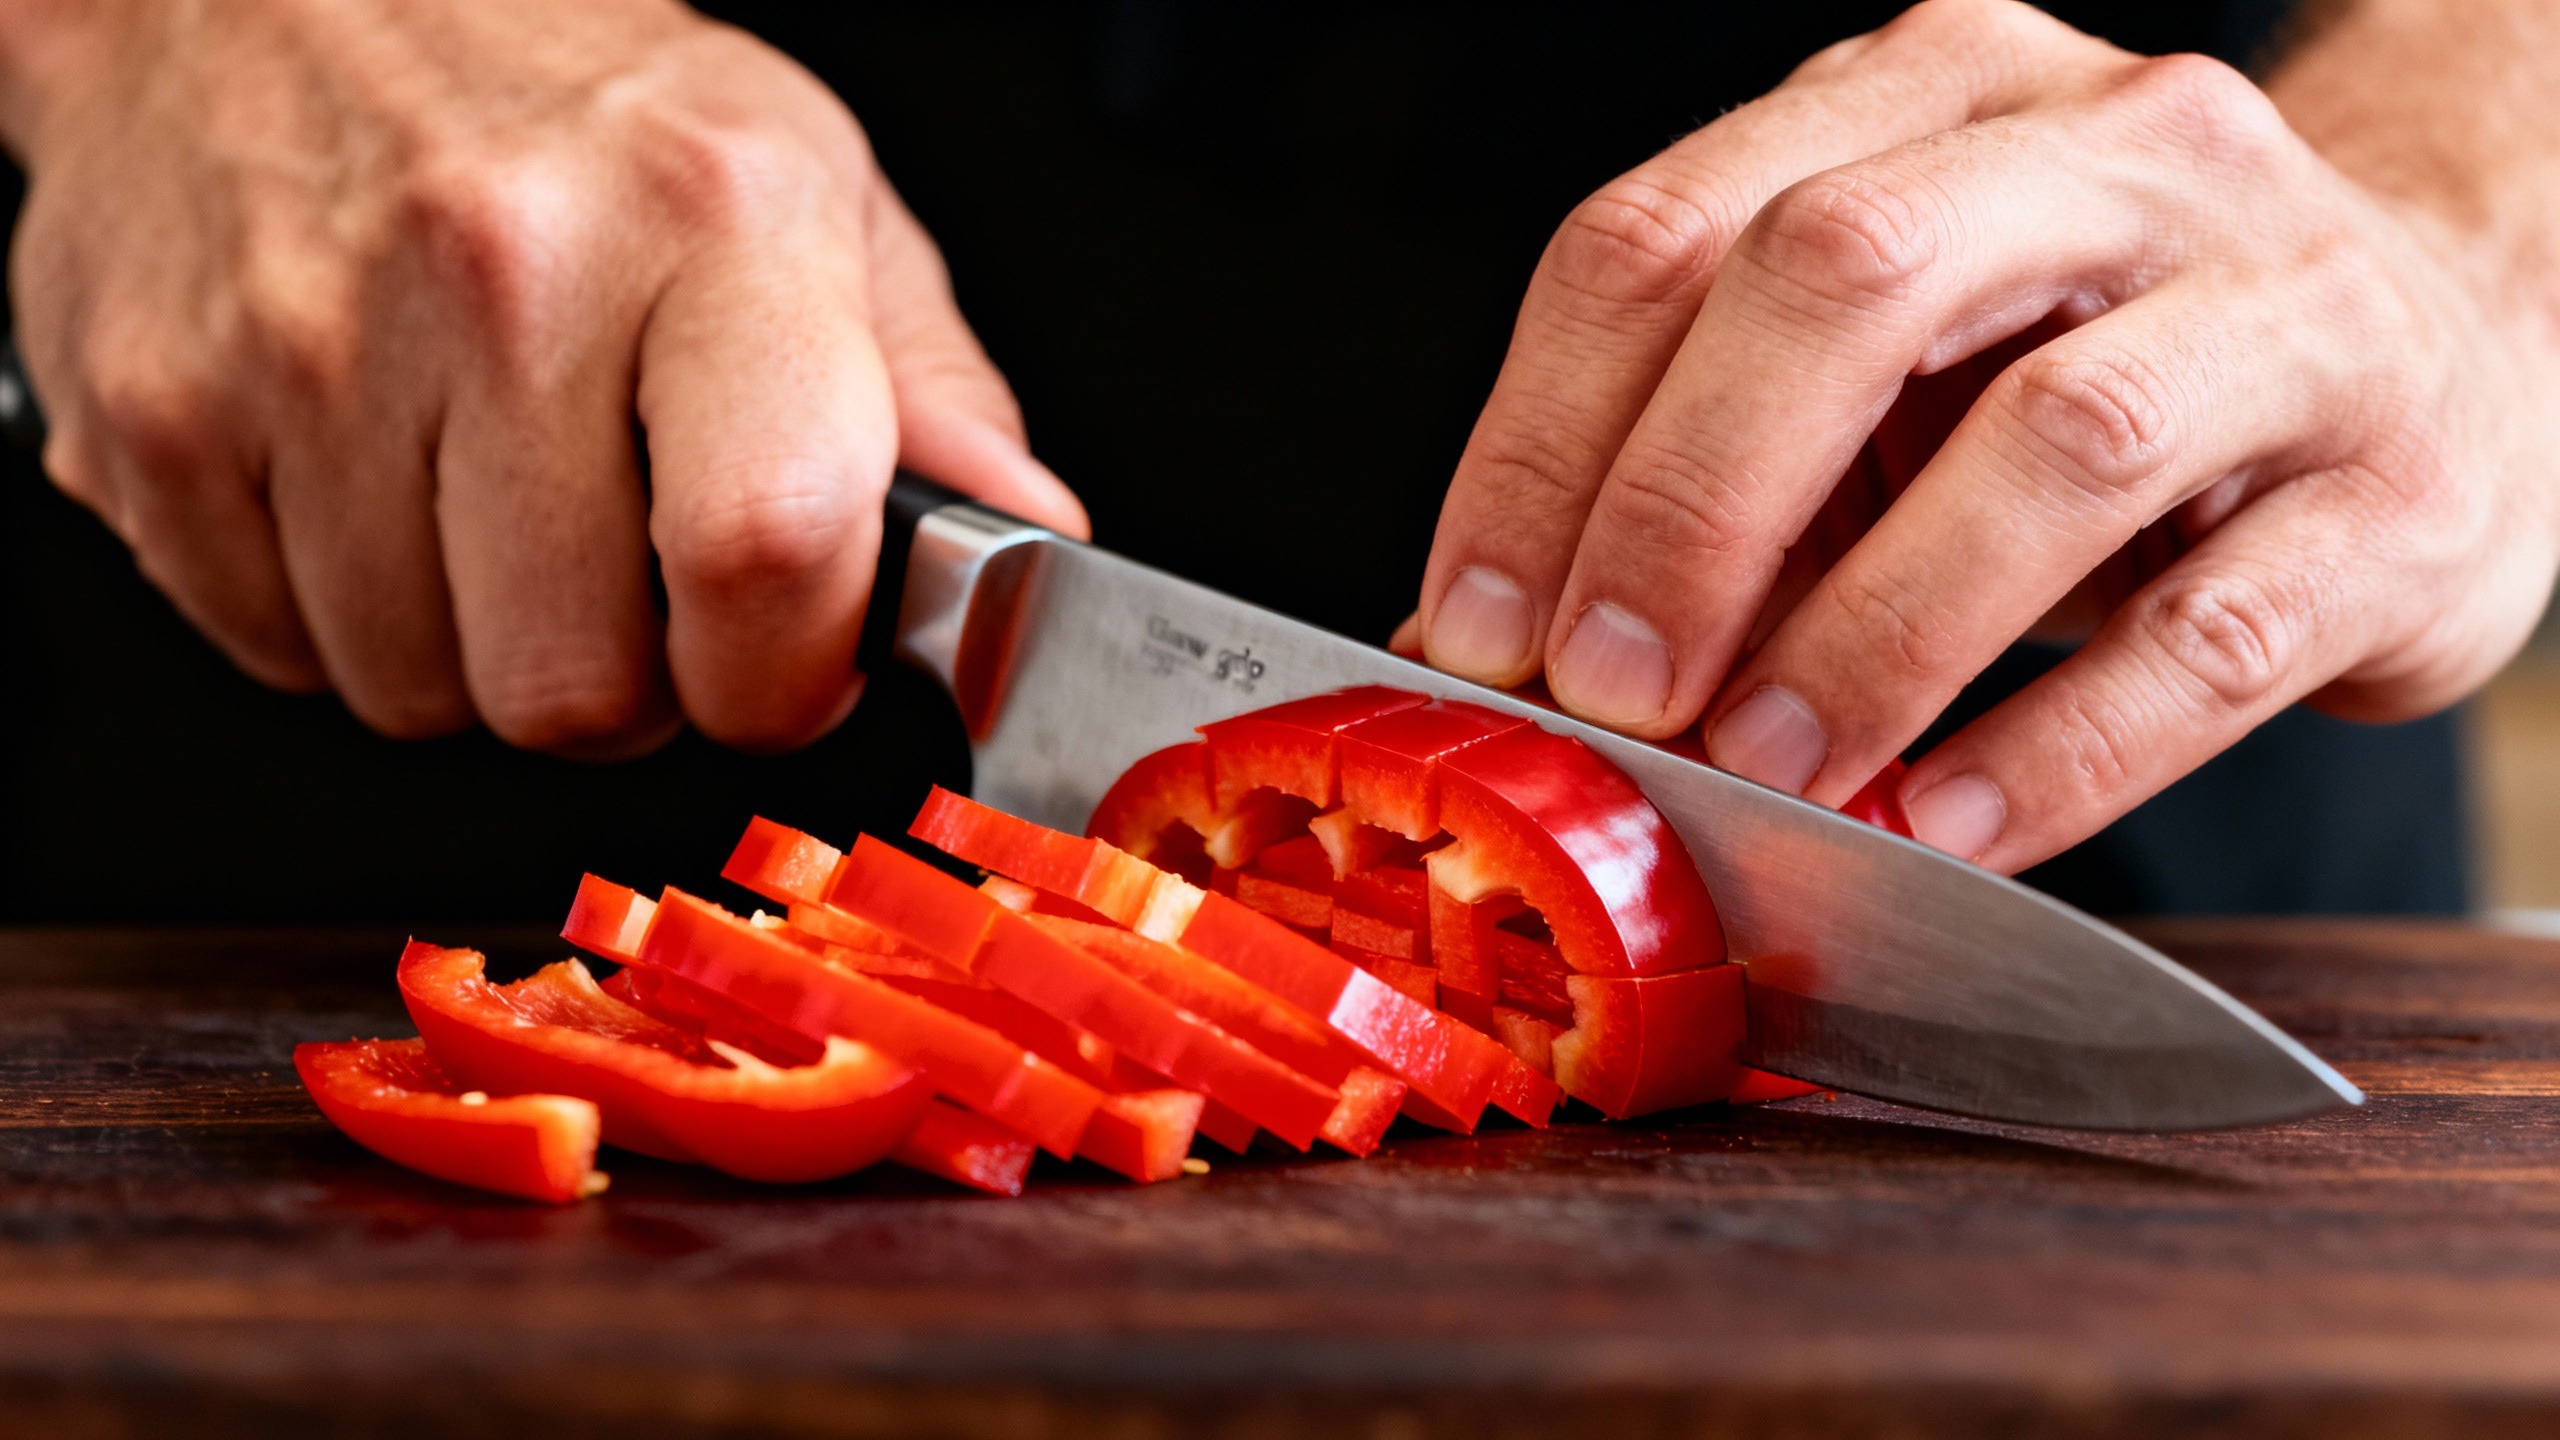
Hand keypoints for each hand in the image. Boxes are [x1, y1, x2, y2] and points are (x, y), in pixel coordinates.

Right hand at [0, 0, 1084, 755]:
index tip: (782, 660)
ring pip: (418, 696)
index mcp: (713, 223)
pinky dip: (337, 611)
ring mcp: (304, 345)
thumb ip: (934, 395)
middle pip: (573, 689)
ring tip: (486, 492)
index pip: (768, 550)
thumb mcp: (814, 201)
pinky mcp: (149, 411)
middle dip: (620, 675)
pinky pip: (278, 654)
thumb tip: (1032, 539)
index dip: (783, 674)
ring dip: (474, 645)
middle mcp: (502, 272)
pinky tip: (370, 479)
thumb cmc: (579, 105)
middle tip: (619, 557)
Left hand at [1411, 0, 2559, 870]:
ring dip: (1875, 633)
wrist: (2441, 361)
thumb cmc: (2096, 369)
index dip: (1543, 444)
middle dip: (1690, 507)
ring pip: (2060, 444)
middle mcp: (2112, 152)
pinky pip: (2218, 628)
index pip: (1670, 234)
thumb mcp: (1891, 373)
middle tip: (1614, 695)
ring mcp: (2286, 301)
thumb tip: (1502, 658)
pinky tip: (1944, 824)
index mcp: (1928, 95)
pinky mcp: (2406, 484)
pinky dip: (2059, 746)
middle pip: (1843, 282)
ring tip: (1774, 772)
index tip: (1477, 628)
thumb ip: (1717, 471)